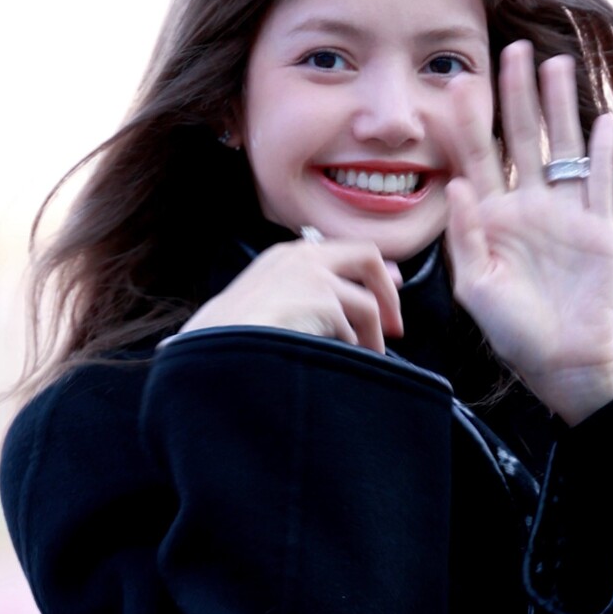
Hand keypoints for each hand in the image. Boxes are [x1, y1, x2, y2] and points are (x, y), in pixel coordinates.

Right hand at [178, 239, 403, 354]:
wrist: (217, 346)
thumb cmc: (236, 336)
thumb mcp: (271, 302)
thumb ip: (309, 297)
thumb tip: (355, 309)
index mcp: (289, 255)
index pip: (347, 251)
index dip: (376, 272)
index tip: (389, 296)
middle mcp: (303, 257)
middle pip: (368, 257)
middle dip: (388, 293)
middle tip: (394, 326)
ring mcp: (313, 276)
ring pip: (365, 303)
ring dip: (372, 334)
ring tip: (368, 357)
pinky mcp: (322, 300)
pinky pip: (355, 328)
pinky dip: (356, 348)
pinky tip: (345, 362)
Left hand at [443, 41, 612, 422]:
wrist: (564, 361)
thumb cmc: (514, 332)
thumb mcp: (476, 289)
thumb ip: (466, 237)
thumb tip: (455, 186)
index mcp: (492, 219)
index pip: (475, 159)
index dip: (466, 123)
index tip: (455, 81)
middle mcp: (527, 207)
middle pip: (520, 139)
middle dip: (515, 95)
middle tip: (512, 50)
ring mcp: (564, 213)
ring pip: (561, 148)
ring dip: (559, 107)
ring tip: (556, 64)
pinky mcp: (597, 227)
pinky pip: (600, 181)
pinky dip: (603, 151)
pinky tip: (603, 119)